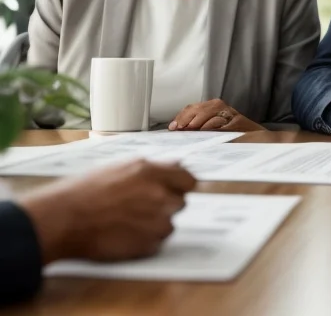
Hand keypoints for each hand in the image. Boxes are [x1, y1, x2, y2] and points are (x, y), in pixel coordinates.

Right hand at [19, 159, 195, 263]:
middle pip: (180, 202)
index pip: (189, 179)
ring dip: (155, 224)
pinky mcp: (147, 244)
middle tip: (143, 207)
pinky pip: (156, 243)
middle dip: (166, 204)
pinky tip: (124, 235)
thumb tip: (175, 165)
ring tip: (129, 222)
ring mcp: (155, 221)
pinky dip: (145, 241)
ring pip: (169, 224)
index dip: (182, 185)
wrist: (64, 218)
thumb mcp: (121, 167)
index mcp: (152, 172)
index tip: (176, 189)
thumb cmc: (85, 190)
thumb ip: (153, 167)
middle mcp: (159, 194)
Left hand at [169, 98, 264, 131]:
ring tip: (190, 130)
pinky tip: (205, 131)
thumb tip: (178, 131)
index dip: (181, 117)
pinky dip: (212, 125)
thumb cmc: (231, 135)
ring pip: (210, 112)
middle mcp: (220, 107)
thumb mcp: (212, 128)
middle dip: (187, 119)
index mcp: (212, 107)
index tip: (173, 127)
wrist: (255, 138)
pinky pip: (222, 121)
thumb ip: (197, 127)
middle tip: (179, 129)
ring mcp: (229, 113)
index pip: (191, 108)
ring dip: (198, 121)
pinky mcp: (237, 121)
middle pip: (199, 109)